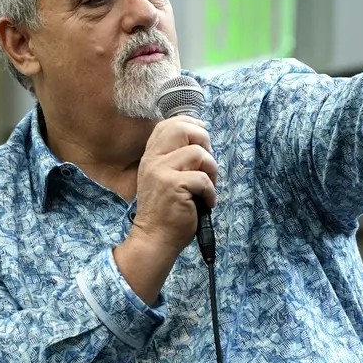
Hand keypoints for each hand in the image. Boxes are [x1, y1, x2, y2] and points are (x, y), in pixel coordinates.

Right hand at [128, 116, 217, 257]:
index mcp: (151, 157)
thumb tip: (201, 139)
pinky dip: (210, 192)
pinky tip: (206, 203)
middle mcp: (153, 160)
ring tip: (208, 188)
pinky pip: (202, 178)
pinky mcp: (173, 186)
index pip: (168, 125)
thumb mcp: (164, 179)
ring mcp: (161, 172)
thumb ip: (175, 159)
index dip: (189, 124)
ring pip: (198, 153)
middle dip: (204, 141)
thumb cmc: (166, 212)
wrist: (155, 239)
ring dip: (211, 171)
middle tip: (207, 163)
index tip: (202, 135)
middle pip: (182, 129)